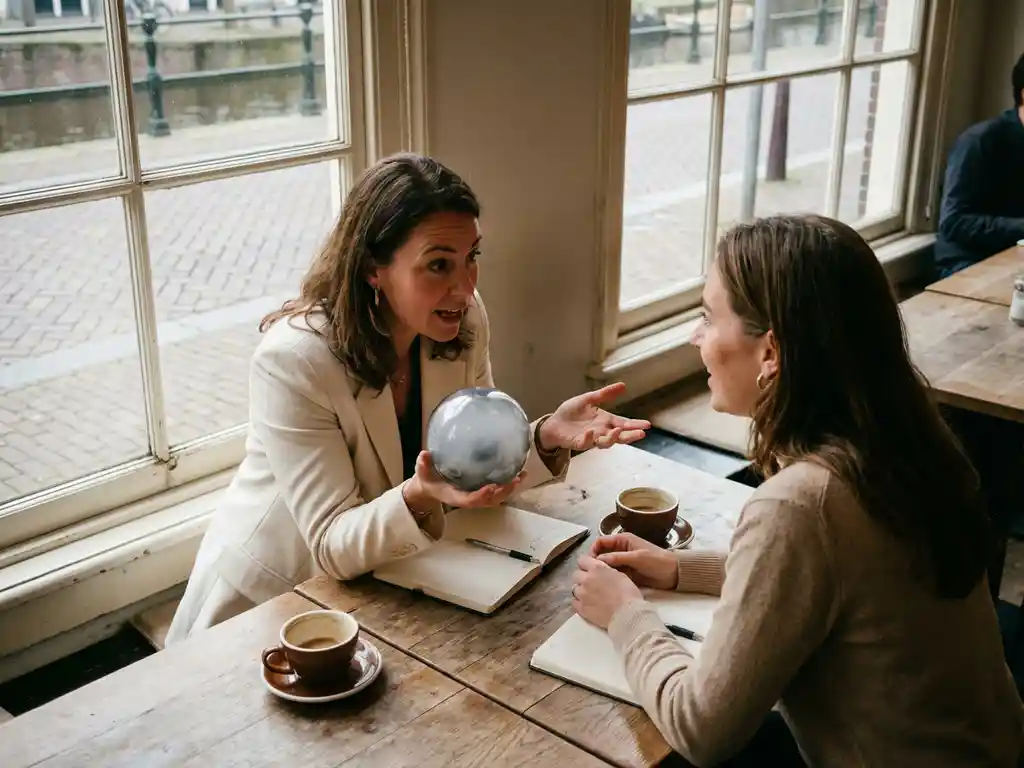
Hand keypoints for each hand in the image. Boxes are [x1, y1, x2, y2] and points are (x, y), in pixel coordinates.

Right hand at [403, 451, 524, 510]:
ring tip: (522, 476)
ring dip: (510, 488)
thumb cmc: (428, 480)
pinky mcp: (481, 491)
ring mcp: (476, 496)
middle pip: (489, 501)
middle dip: (503, 493)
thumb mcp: (422, 473)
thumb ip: (423, 465)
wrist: (431, 488)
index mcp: (455, 497)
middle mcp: (468, 499)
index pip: (470, 500)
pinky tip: (519, 473)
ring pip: (496, 497)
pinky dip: (509, 484)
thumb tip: (424, 454)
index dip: (481, 496)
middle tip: (514, 480)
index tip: (491, 487)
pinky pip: (497, 491)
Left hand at [538, 382, 649, 451]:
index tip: (647, 425)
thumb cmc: (571, 412)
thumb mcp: (589, 399)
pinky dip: (589, 439)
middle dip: (630, 436)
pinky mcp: (578, 443)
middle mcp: (601, 431)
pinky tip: (590, 432)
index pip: (623, 423)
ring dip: (612, 438)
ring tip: (618, 431)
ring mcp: (591, 439)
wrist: (553, 422)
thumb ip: (605, 394)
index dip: (634, 425)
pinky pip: (585, 443)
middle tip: (641, 434)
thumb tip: (623, 385)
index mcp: (605, 421)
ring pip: (605, 442)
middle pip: (619, 436)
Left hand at [572, 555, 642, 628]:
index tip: (590, 568)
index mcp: (596, 569)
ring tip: (589, 595)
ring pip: (574, 588)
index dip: (586, 564)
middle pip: (576, 574)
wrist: (627, 614)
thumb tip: (600, 572)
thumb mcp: (619, 574)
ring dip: (581, 590)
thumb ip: (606, 571)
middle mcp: (586, 580)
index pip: (582, 560)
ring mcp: (582, 595)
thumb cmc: (628, 593)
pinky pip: (574, 602)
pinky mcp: (581, 608)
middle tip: (591, 583)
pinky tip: (586, 604)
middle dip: (582, 577)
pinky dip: (579, 602)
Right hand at [590, 533, 678, 589]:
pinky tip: (606, 584)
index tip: (590, 562)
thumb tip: (598, 560)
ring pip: (606, 564)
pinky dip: (609, 577)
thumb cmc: (657, 561)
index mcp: (623, 540)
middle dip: (595, 562)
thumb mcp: (637, 557)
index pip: (601, 541)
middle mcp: (620, 549)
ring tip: (596, 580)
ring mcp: (623, 561)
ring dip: (602, 571)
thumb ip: (618, 557)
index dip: (593, 550)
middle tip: (591, 573)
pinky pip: (613, 573)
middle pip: (601, 553)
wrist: (673, 573)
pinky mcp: (626, 573)